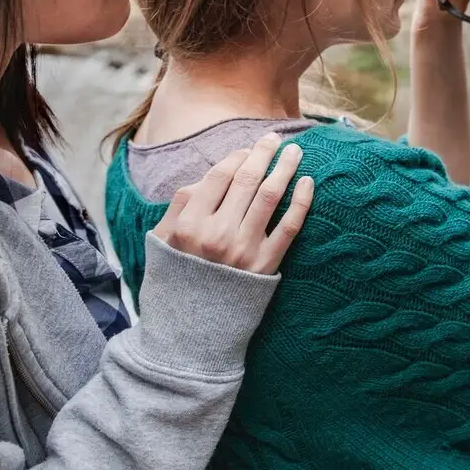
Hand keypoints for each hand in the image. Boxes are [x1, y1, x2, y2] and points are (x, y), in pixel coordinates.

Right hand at [151, 132, 312, 275]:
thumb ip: (180, 206)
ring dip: (285, 168)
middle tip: (274, 139)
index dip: (237, 157)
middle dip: (263, 153)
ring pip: (270, 196)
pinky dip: (301, 201)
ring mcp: (244, 250)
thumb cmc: (178, 279)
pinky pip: (289, 226)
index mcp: (188, 225)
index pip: (219, 177)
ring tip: (295, 152)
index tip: (248, 149)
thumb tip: (209, 176)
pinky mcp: (266, 265)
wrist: (193, 330)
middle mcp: (217, 235)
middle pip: (247, 180)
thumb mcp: (163, 242)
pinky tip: (307, 182)